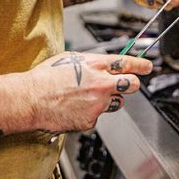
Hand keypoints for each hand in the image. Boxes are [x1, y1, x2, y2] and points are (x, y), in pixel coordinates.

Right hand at [26, 51, 152, 132]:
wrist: (30, 99)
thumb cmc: (46, 78)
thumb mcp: (71, 59)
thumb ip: (92, 63)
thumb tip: (103, 65)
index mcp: (96, 65)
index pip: (127, 63)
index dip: (141, 65)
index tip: (148, 67)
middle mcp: (101, 83)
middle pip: (131, 85)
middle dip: (132, 84)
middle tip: (127, 84)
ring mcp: (97, 104)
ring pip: (116, 103)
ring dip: (109, 100)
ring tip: (87, 97)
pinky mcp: (90, 120)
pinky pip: (98, 116)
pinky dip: (90, 113)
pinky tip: (75, 109)